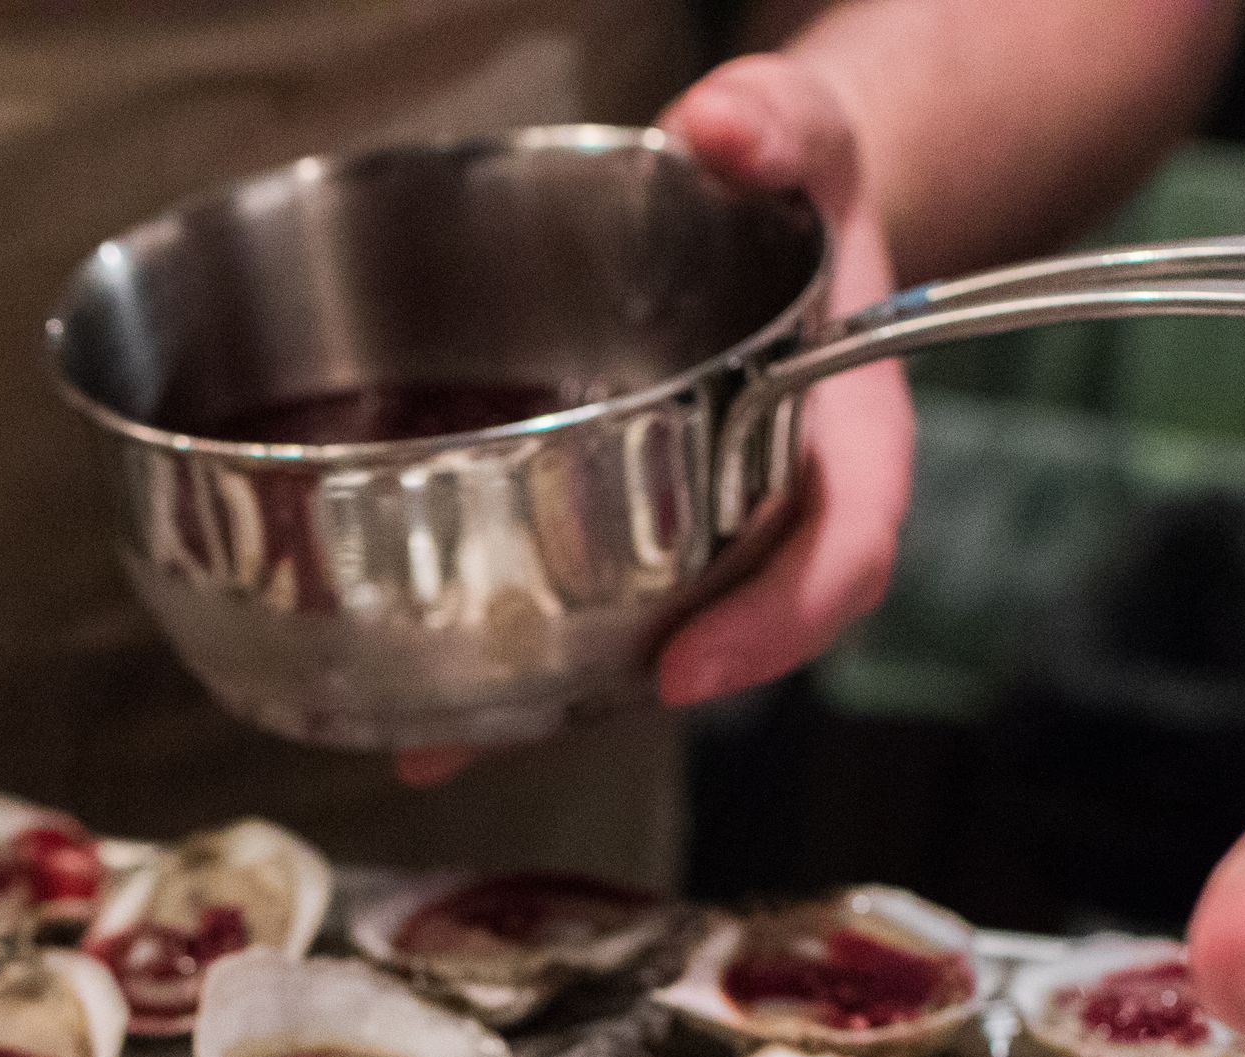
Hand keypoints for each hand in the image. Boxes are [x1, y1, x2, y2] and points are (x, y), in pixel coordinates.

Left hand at [393, 56, 914, 789]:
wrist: (762, 221)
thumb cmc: (789, 197)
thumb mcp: (800, 141)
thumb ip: (778, 128)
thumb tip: (720, 129)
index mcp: (846, 450)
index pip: (838, 562)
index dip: (771, 627)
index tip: (689, 667)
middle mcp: (771, 522)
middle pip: (717, 641)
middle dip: (618, 694)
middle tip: (523, 719)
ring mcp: (692, 548)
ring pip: (629, 652)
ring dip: (534, 708)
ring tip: (432, 741)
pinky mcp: (617, 545)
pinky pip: (566, 614)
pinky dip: (492, 664)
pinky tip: (397, 696)